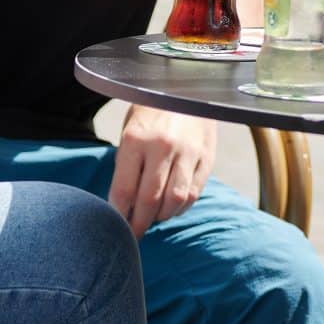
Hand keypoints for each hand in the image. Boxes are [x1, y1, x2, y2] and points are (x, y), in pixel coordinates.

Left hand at [113, 106, 216, 233]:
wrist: (186, 88)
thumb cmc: (151, 113)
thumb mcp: (129, 132)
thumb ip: (126, 167)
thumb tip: (124, 205)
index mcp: (136, 140)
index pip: (124, 191)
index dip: (119, 215)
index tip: (116, 227)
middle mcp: (163, 147)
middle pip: (150, 201)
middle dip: (139, 224)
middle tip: (134, 234)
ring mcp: (188, 153)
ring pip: (175, 201)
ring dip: (162, 217)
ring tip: (154, 218)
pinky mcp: (207, 158)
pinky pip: (194, 193)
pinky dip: (181, 207)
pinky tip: (172, 206)